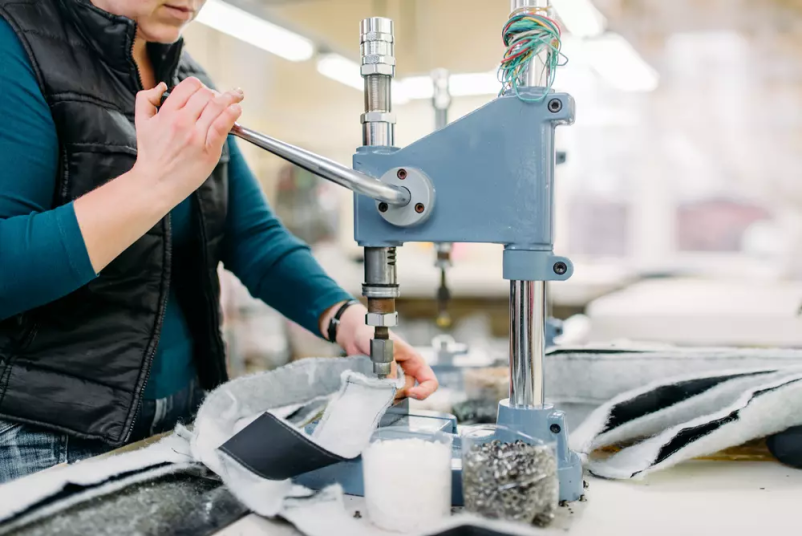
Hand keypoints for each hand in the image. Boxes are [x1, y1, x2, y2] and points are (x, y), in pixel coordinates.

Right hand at [132, 78, 242, 198]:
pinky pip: (222, 126)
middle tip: (220, 97)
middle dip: (214, 93)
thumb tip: (162, 85)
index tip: (204, 91)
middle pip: (206, 95)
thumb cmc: (151, 154)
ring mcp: (196, 136)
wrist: (155, 183)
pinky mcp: (208, 150)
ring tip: (237, 95)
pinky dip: (232, 114)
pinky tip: (237, 108)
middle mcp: (182, 122)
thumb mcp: (141, 122)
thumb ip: (146, 99)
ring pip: (217, 107)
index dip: (199, 86)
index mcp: (167, 113)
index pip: (189, 86)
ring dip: (230, 98)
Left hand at [327, 302, 438, 399]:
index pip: (430, 382)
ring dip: (385, 393)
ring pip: (396, 396)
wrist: (356, 336)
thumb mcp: (384, 347)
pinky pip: (385, 396)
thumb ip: (389, 366)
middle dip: (396, 391)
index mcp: (414, 362)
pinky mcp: (383, 385)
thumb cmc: (374, 335)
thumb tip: (392, 385)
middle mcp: (407, 373)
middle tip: (381, 381)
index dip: (424, 391)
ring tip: (374, 379)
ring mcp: (394, 380)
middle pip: (409, 392)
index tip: (409, 392)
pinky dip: (378, 395)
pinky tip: (370, 384)